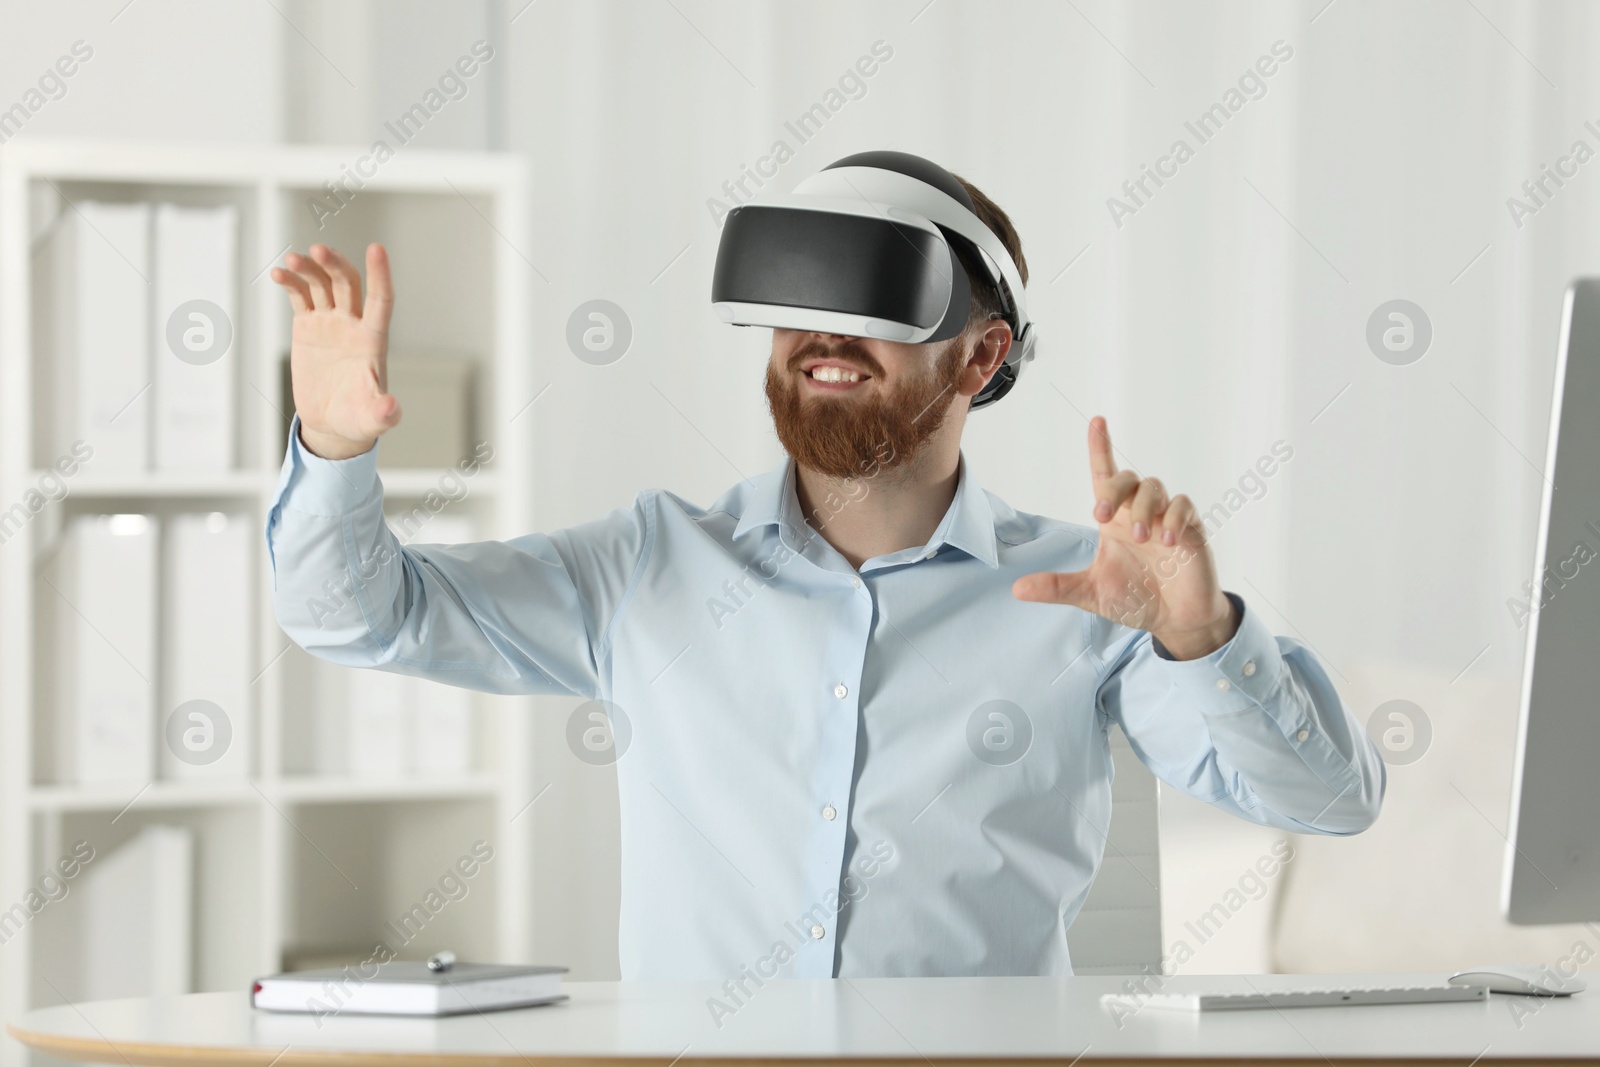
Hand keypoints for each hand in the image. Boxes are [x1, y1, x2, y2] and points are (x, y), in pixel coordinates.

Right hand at [269, 243, 399, 459]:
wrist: (332, 423)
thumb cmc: (358, 419)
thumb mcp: (372, 419)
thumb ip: (384, 413)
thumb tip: (392, 409)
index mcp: (373, 340)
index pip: (381, 299)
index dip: (380, 274)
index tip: (376, 247)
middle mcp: (353, 324)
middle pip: (347, 283)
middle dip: (334, 264)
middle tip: (317, 251)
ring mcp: (330, 323)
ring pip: (321, 284)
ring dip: (309, 268)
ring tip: (291, 260)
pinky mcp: (307, 326)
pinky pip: (299, 296)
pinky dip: (290, 282)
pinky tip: (279, 273)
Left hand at [1012, 416, 1238, 659]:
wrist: (1174, 621)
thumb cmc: (1136, 599)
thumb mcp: (1091, 593)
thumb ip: (1058, 587)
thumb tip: (1016, 589)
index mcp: (1114, 520)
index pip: (1105, 475)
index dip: (1101, 447)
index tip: (1097, 421)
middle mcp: (1139, 513)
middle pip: (1128, 478)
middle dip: (1114, 490)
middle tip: (1101, 516)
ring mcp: (1167, 518)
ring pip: (1155, 487)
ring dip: (1144, 508)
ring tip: (1143, 539)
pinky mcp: (1191, 529)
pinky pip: (1184, 506)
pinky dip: (1173, 518)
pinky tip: (1166, 540)